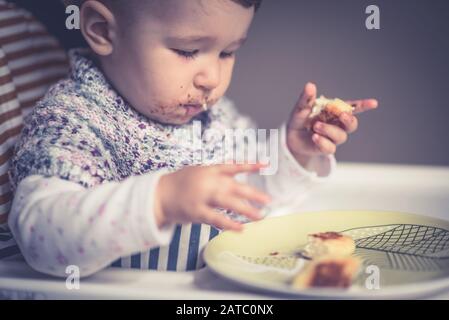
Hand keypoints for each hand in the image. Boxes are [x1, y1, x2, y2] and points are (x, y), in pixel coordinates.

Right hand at [154, 163, 271, 231]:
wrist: (159, 194)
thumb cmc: (182, 183)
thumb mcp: (199, 171)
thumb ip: (218, 174)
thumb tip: (238, 178)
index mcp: (209, 170)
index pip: (233, 166)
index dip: (249, 165)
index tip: (265, 165)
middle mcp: (208, 181)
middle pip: (235, 186)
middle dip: (253, 194)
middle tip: (268, 200)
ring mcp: (202, 197)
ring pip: (228, 203)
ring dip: (246, 210)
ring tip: (260, 216)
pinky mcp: (196, 211)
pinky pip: (216, 218)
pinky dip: (229, 224)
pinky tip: (241, 228)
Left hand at [286, 82, 377, 166]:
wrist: (290, 137)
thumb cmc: (300, 120)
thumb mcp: (301, 108)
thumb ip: (306, 99)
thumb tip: (310, 86)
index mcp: (334, 111)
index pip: (352, 108)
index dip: (363, 105)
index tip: (373, 103)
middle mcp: (337, 124)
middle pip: (352, 124)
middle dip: (349, 119)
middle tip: (342, 114)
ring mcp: (333, 137)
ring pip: (341, 136)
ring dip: (329, 130)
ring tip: (316, 126)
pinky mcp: (326, 148)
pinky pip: (330, 148)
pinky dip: (322, 142)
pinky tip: (314, 137)